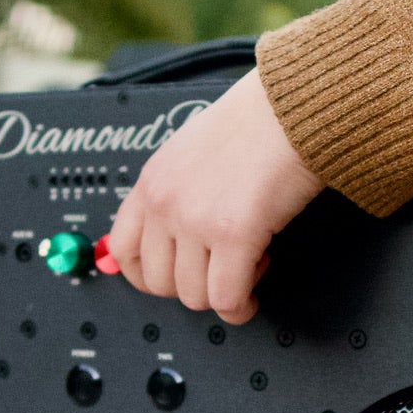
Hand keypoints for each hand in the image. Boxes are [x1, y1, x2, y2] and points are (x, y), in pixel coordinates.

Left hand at [109, 68, 322, 323]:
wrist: (290, 108)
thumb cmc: (254, 125)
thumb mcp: (190, 153)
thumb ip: (175, 191)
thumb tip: (174, 233)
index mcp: (150, 183)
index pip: (122, 252)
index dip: (149, 275)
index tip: (174, 276)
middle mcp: (165, 204)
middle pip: (158, 283)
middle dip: (193, 285)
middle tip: (220, 268)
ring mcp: (195, 221)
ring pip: (194, 297)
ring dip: (223, 291)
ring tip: (248, 260)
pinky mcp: (233, 235)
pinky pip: (227, 298)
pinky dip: (243, 303)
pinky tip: (258, 273)